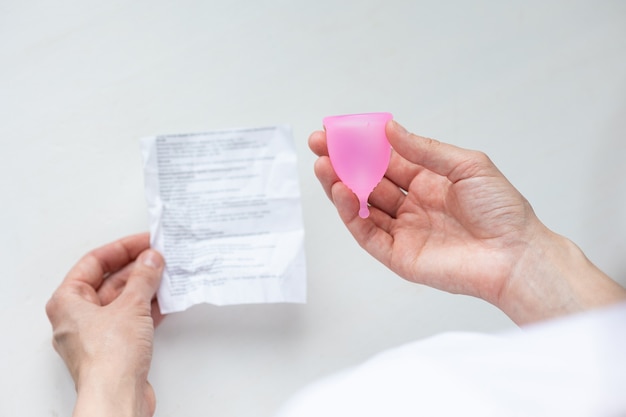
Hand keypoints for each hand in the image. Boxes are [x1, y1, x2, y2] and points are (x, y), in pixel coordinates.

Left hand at [46, 233, 164, 416]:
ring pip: (123, 300)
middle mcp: (78, 317)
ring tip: (166, 274)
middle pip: (109, 281)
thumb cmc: (109, 358)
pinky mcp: (115, 349)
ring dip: (145, 287)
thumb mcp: (131, 305)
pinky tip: (165, 299)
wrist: (117, 397)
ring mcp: (97, 334)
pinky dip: (148, 308)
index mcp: (67, 301)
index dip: (122, 248)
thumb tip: (151, 260)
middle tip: (159, 257)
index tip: (144, 241)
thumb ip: (143, 278)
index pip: (94, 262)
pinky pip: (131, 319)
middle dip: (137, 268)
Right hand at [310, 120, 625, 323]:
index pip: (386, 160)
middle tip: (319, 145)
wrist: (516, 255)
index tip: (340, 131)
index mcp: (428, 182)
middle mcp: (412, 205)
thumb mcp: (467, 166)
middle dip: (342, 163)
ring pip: (361, 206)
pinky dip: (350, 213)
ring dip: (339, 186)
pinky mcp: (398, 255)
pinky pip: (367, 232)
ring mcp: (403, 231)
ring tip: (323, 166)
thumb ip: (424, 150)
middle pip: (367, 182)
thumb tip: (389, 129)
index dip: (362, 146)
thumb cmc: (502, 210)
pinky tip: (341, 192)